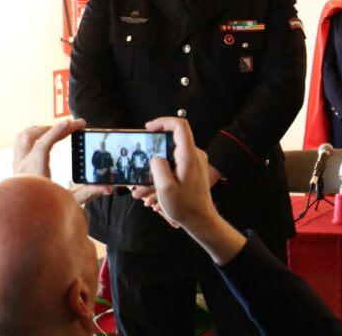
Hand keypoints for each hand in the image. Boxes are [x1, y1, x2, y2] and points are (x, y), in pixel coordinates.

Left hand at [12, 118, 110, 202]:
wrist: (21, 223)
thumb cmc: (44, 211)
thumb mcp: (69, 202)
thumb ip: (88, 193)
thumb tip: (108, 187)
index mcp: (36, 172)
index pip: (44, 144)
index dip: (58, 131)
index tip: (73, 123)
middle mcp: (23, 166)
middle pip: (32, 136)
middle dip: (53, 127)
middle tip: (72, 126)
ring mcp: (17, 167)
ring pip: (23, 138)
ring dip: (40, 129)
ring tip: (57, 129)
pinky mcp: (16, 169)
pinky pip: (21, 145)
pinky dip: (33, 137)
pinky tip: (44, 140)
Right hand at [139, 116, 245, 263]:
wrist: (201, 219)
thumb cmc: (185, 207)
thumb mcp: (165, 188)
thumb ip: (158, 167)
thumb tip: (155, 156)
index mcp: (189, 156)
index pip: (180, 126)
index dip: (163, 122)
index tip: (149, 128)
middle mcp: (195, 155)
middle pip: (172, 141)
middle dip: (153, 153)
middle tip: (140, 165)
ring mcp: (195, 161)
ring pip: (171, 156)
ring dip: (155, 168)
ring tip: (142, 187)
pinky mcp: (193, 169)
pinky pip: (175, 165)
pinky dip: (162, 174)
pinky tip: (151, 190)